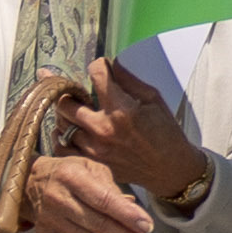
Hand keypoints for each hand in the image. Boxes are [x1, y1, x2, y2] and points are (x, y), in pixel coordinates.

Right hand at [16, 148, 163, 232]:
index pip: (104, 199)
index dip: (127, 214)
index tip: (147, 226)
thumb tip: (133, 208)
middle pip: (98, 224)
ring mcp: (51, 220)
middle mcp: (59, 199)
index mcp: (73, 177)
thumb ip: (110, 188)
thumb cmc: (68, 173)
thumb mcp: (90, 168)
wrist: (30, 182)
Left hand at [52, 66, 209, 224]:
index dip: (98, 65)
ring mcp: (95, 149)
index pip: (95, 74)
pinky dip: (62, 137)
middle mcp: (103, 128)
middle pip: (66, 101)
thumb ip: (129, 80)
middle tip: (80, 91)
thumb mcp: (154, 99)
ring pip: (61, 124)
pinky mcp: (92, 163)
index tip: (101, 68)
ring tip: (76, 110)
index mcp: (121, 108)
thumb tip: (110, 64)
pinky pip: (61, 148)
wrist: (170, 168)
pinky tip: (70, 131)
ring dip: (66, 114)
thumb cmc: (165, 132)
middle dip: (71, 91)